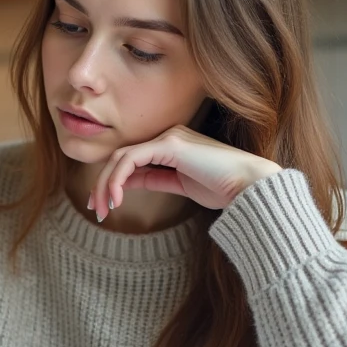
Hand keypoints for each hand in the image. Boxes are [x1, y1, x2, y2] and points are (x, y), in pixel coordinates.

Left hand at [90, 125, 281, 219]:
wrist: (251, 187)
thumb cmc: (225, 188)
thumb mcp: (181, 185)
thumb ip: (155, 179)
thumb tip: (128, 183)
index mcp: (171, 144)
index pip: (130, 159)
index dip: (111, 181)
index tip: (102, 206)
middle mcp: (168, 136)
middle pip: (121, 157)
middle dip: (103, 185)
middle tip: (96, 211)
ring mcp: (169, 137)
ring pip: (121, 157)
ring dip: (106, 184)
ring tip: (103, 209)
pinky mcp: (171, 145)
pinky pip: (131, 159)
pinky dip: (118, 179)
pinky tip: (117, 199)